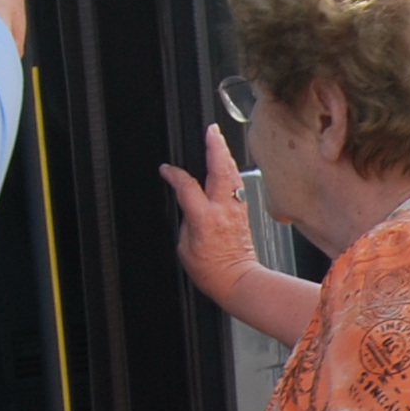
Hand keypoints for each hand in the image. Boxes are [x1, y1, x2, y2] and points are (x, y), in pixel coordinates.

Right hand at [160, 126, 258, 310]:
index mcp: (204, 218)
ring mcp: (236, 210)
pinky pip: (237, 185)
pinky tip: (227, 166)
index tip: (166, 170)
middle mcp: (223, 210)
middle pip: (220, 170)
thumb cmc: (211, 270)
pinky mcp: (243, 213)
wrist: (237, 280)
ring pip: (232, 175)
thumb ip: (187, 220)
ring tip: (218, 140)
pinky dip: (230, 171)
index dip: (174, 175)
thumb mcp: (184, 246)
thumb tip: (189, 206)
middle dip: (215, 148)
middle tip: (211, 130)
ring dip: (225, 155)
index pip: (187, 186)